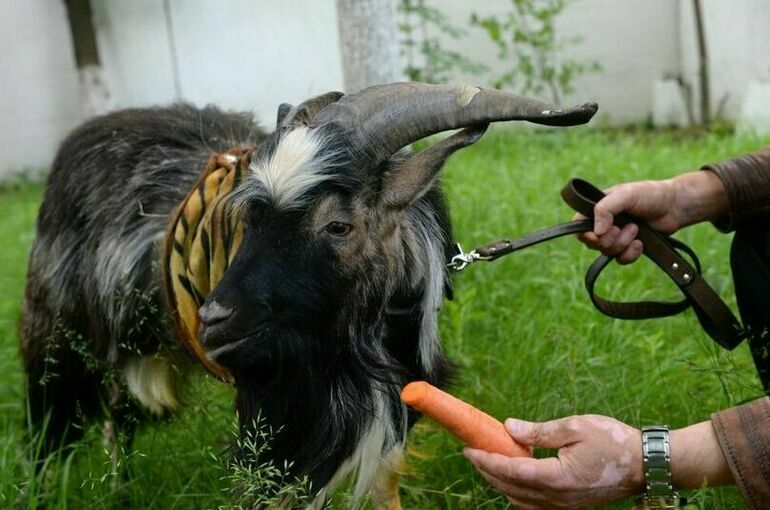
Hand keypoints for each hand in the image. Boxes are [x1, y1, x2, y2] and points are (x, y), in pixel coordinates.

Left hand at [464, 415, 643, 508]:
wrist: (646, 465)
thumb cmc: (613, 441)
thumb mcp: (575, 427)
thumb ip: (539, 431)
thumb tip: (509, 428)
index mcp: (557, 478)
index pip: (510, 471)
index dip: (486, 460)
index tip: (469, 448)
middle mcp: (557, 498)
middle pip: (510, 488)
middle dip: (487, 471)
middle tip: (472, 452)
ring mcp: (564, 506)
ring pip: (520, 500)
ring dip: (500, 483)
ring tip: (488, 463)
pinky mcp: (570, 506)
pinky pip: (534, 506)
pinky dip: (517, 493)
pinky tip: (513, 479)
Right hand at [576, 171, 728, 263]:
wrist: (675, 207)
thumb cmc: (650, 194)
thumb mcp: (626, 195)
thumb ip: (605, 209)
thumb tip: (595, 232)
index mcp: (598, 207)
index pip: (578, 224)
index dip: (586, 233)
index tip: (599, 234)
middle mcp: (604, 223)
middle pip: (592, 243)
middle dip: (611, 239)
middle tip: (627, 226)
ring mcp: (616, 236)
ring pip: (607, 252)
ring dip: (623, 243)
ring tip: (637, 229)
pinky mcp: (628, 247)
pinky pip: (620, 259)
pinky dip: (630, 254)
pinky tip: (641, 244)